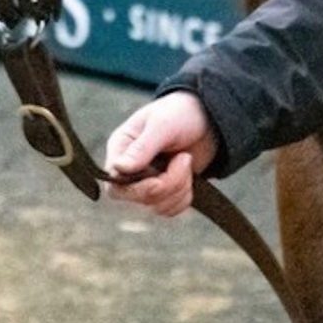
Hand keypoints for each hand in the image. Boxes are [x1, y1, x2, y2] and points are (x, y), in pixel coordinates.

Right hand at [102, 91, 217, 217]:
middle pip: (137, 198)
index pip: (115, 184)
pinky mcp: (164, 192)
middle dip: (167, 184)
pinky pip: (170, 209)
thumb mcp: (162, 124)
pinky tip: (190, 175)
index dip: (138, 188)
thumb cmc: (180, 113)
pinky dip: (184, 196)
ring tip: (187, 160)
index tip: (160, 177)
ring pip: (156, 206)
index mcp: (120, 149)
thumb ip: (141, 148)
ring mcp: (146, 182)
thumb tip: (118, 168)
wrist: (208, 119)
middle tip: (184, 159)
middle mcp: (129, 169)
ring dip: (179, 188)